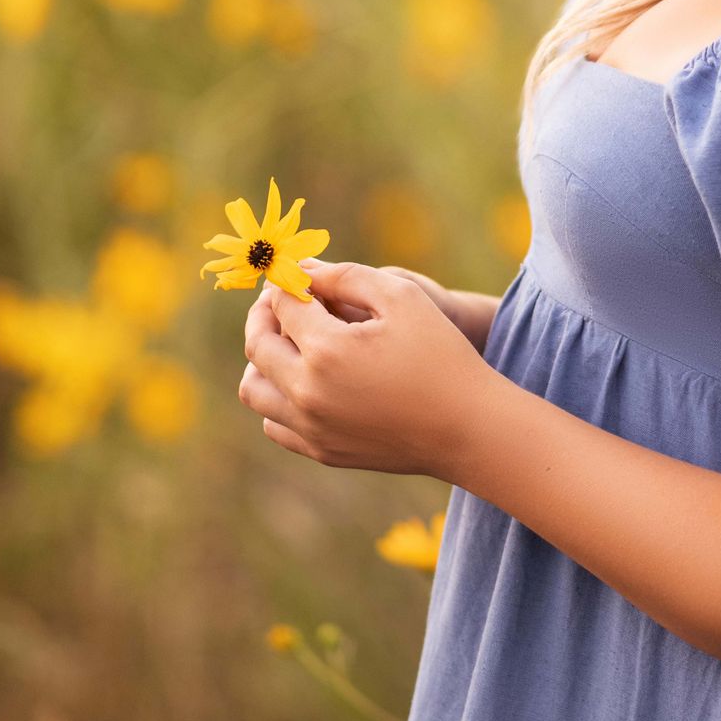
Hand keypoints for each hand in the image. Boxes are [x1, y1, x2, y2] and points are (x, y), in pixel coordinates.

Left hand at [239, 258, 487, 480]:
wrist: (466, 427)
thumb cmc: (440, 354)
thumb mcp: (402, 296)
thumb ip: (345, 274)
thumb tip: (302, 270)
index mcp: (326, 349)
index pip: (281, 305)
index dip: (287, 284)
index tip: (300, 277)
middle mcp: (307, 392)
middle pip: (258, 343)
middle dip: (266, 314)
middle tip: (287, 302)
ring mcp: (311, 427)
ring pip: (253, 388)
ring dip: (264, 359)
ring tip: (293, 344)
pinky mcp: (320, 451)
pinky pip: (274, 422)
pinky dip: (278, 397)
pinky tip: (308, 381)